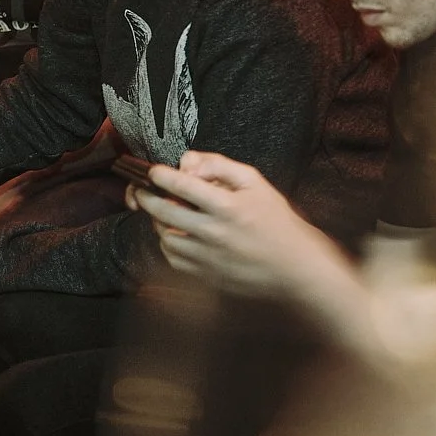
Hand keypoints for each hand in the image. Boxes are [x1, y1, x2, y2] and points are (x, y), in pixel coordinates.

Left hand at [129, 152, 355, 303]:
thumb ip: (220, 166)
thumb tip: (188, 161)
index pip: (182, 185)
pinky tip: (176, 236)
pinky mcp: (206, 274)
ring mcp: (208, 256)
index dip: (161, 176)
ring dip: (158, 222)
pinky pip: (174, 259)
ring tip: (162, 213)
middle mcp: (213, 232)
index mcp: (227, 205)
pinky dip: (169, 245)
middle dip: (147, 198)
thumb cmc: (276, 221)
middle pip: (164, 211)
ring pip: (165, 237)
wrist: (293, 265)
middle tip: (142, 191)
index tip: (154, 171)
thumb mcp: (255, 183)